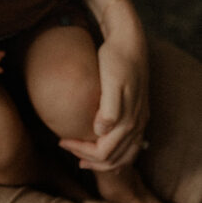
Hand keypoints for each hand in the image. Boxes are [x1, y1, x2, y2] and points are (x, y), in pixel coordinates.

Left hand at [59, 34, 148, 170]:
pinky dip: (117, 153)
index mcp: (129, 120)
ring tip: (83, 158)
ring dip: (105, 161)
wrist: (130, 41)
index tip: (61, 140)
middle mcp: (138, 124)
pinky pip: (131, 145)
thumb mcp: (112, 81)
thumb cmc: (116, 58)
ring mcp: (141, 120)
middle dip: (90, 159)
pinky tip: (102, 145)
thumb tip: (100, 133)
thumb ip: (109, 109)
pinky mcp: (139, 113)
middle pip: (115, 158)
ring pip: (126, 156)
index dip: (82, 151)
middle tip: (66, 147)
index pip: (105, 151)